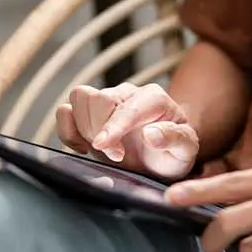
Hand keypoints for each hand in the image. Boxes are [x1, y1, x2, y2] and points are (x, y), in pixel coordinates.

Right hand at [55, 83, 198, 179]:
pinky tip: (83, 148)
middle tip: (117, 156)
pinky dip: (67, 130)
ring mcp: (106, 101)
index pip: (128, 107)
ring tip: (101, 150)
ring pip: (80, 98)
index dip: (114, 127)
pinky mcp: (88, 114)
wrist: (161, 158)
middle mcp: (128, 94)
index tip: (106, 147)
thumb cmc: (174, 151)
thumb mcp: (186, 150)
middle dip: (101, 130)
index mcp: (154, 98)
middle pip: (99, 98)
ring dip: (84, 128)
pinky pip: (65, 111)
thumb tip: (152, 134)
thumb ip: (175, 139)